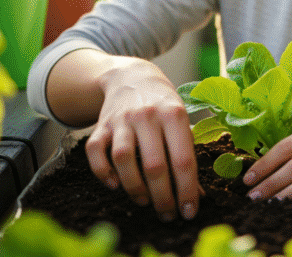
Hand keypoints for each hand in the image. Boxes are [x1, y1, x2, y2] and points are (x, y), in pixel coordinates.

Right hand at [83, 57, 198, 221]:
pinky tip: (115, 185)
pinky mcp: (101, 125)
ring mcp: (121, 120)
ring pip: (123, 160)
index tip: (189, 212)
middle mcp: (147, 116)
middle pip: (154, 165)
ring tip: (144, 202)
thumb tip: (197, 195)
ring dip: (134, 188)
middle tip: (167, 215)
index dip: (187, 190)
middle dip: (162, 197)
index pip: (183, 160)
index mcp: (174, 114)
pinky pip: (95, 152)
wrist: (132, 76)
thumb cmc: (163, 105)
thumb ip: (187, 154)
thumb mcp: (182, 121)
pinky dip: (102, 172)